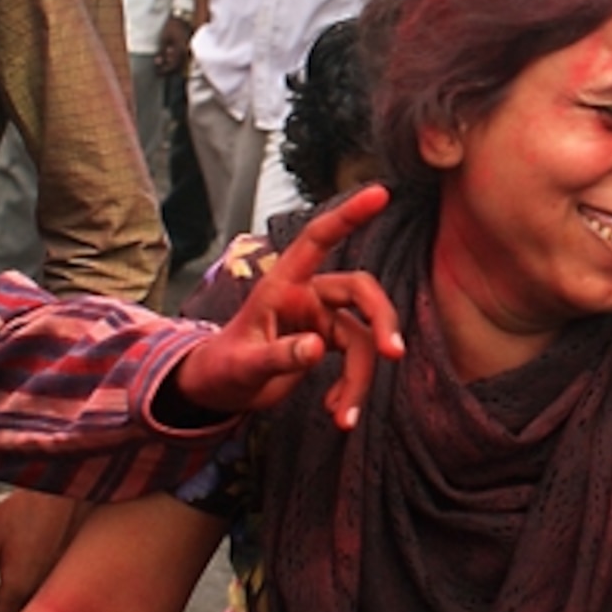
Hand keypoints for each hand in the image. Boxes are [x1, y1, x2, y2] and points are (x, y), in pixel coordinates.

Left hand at [153, 13, 194, 76]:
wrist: (183, 18)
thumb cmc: (172, 27)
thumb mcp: (164, 39)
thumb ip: (162, 52)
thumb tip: (158, 63)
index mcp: (180, 50)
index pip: (173, 65)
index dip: (165, 70)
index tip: (158, 73)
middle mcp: (187, 52)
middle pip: (178, 66)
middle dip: (168, 69)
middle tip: (160, 71)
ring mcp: (189, 50)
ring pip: (182, 63)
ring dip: (173, 66)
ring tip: (164, 65)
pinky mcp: (190, 48)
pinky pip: (184, 58)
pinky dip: (177, 61)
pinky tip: (171, 58)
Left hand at [165, 184, 406, 429]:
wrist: (219, 389)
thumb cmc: (223, 367)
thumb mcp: (244, 365)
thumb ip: (278, 355)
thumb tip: (318, 350)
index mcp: (282, 283)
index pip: (318, 239)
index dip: (348, 215)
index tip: (381, 193)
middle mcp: (307, 294)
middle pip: (361, 292)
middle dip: (382, 322)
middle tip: (393, 354)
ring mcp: (321, 317)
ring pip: (363, 337)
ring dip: (361, 380)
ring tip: (343, 417)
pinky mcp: (329, 341)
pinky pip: (357, 359)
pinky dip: (352, 388)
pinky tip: (338, 412)